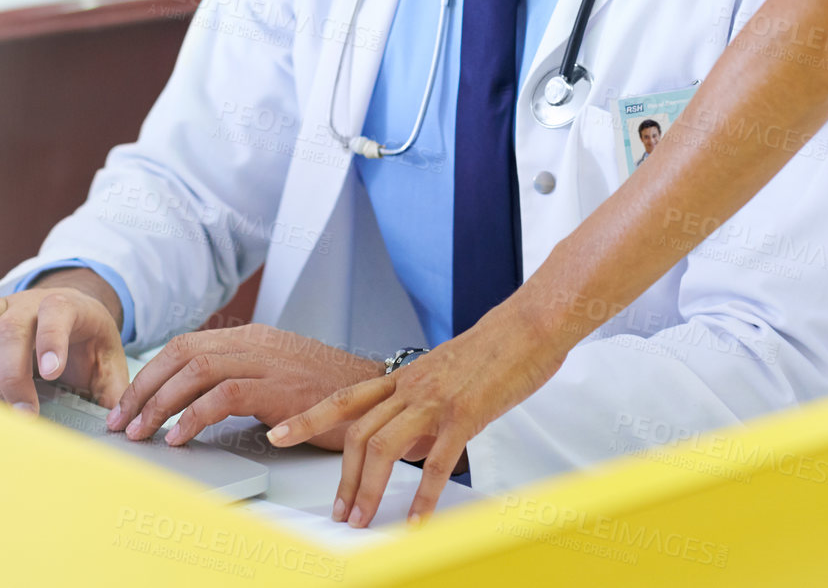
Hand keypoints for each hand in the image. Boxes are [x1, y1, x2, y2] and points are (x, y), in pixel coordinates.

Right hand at [0, 274, 126, 413]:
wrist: (69, 310)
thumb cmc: (87, 336)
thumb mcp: (107, 354)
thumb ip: (112, 386)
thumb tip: (116, 422)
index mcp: (67, 306)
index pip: (57, 312)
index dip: (52, 340)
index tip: (51, 372)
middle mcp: (30, 306)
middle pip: (12, 330)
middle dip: (14, 374)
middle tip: (25, 413)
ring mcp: (4, 314)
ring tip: (8, 416)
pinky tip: (1, 400)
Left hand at [109, 324, 382, 451]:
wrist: (377, 392)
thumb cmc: (329, 391)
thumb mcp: (279, 375)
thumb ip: (242, 378)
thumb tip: (194, 402)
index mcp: (254, 337)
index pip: (187, 345)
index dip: (151, 374)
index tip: (129, 404)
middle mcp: (257, 342)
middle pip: (183, 353)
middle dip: (145, 388)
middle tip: (123, 421)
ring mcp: (269, 360)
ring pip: (197, 370)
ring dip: (160, 404)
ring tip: (143, 432)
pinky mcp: (280, 387)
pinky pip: (224, 395)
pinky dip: (194, 416)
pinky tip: (180, 436)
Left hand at [268, 300, 565, 524]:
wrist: (530, 324)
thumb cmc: (494, 347)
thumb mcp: (445, 372)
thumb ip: (420, 403)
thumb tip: (407, 442)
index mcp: (406, 376)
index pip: (345, 397)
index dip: (308, 416)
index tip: (279, 433)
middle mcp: (413, 386)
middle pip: (357, 433)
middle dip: (342, 479)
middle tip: (340, 512)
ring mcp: (436, 399)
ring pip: (383, 447)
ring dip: (368, 490)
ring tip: (364, 521)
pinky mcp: (465, 413)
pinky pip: (436, 461)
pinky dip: (423, 495)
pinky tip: (419, 518)